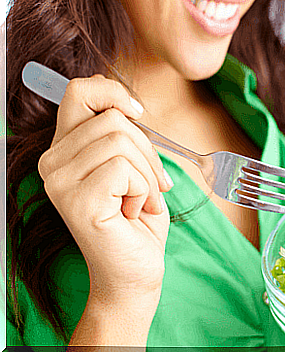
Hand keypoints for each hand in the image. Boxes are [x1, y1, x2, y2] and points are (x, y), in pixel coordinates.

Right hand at [38, 75, 172, 309]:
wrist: (135, 270)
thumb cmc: (138, 217)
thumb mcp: (133, 165)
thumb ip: (122, 134)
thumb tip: (128, 104)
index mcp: (64, 149)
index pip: (79, 91)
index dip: (114, 92)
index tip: (138, 114)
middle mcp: (52, 163)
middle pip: (112, 118)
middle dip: (147, 150)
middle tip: (154, 184)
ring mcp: (60, 182)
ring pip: (120, 140)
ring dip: (148, 174)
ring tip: (142, 201)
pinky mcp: (77, 200)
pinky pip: (124, 168)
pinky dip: (144, 189)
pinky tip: (134, 211)